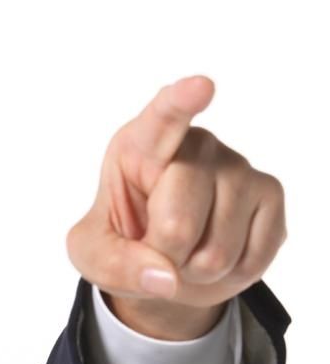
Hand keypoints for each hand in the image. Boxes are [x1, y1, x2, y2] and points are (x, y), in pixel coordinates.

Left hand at [66, 76, 286, 339]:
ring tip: (185, 247)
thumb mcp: (92, 254)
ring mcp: (239, 167)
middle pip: (177, 222)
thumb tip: (164, 277)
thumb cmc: (123, 240)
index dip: (180, 104)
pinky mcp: (271, 195)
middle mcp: (197, 145)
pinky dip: (226, 274)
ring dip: (193, 268)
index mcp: (141, 144)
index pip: (162, 119)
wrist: (168, 257)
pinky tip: (214, 249)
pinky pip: (249, 259)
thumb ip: (113, 263)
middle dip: (161, 253)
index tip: (199, 87)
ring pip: (216, 251)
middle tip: (155, 244)